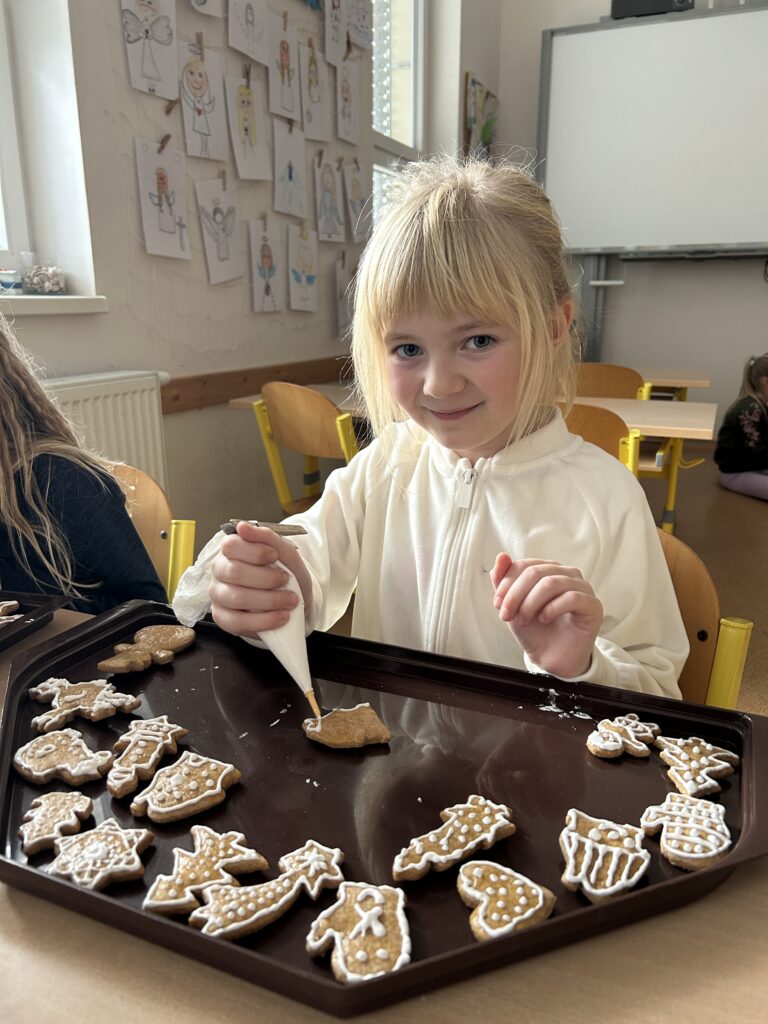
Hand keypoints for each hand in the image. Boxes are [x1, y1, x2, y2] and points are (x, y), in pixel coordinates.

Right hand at [208, 521, 311, 639]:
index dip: (255, 552)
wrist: (292, 599)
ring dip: (269, 600)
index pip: (231, 545)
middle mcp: (220, 571)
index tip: (274, 556)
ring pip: (236, 598)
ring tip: (289, 600)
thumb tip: (243, 527)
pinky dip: (264, 620)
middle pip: (234, 572)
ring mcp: (218, 595)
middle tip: (285, 580)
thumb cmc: (283, 572)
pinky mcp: (223, 618)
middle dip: (266, 578)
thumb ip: (266, 537)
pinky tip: (281, 616)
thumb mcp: (283, 551)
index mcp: (230, 550)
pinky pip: (237, 622)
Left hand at [490, 554, 602, 678]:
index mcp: (549, 570)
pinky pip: (572, 597)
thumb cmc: (535, 630)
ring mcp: (583, 588)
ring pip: (551, 583)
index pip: (525, 565)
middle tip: (507, 615)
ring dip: (530, 603)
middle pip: (536, 572)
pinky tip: (544, 619)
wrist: (551, 658)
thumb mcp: (513, 605)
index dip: (507, 583)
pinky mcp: (593, 606)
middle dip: (515, 595)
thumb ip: (504, 581)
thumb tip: (501, 557)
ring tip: (524, 619)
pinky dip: (552, 609)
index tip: (498, 604)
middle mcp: (567, 575)